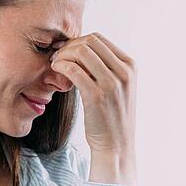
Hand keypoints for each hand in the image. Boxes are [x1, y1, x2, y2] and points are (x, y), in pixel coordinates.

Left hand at [49, 32, 136, 156]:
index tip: (65, 50)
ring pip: (81, 52)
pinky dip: (61, 66)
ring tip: (55, 64)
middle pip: (89, 42)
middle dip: (69, 45)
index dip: (78, 40)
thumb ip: (107, 67)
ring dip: (63, 54)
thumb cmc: (112, 117)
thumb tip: (81, 48)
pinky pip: (74, 69)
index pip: (99, 39)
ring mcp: (112, 84)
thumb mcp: (118, 88)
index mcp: (130, 66)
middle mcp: (124, 72)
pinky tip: (55, 70)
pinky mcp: (97, 96)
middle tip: (56, 55)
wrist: (116, 146)